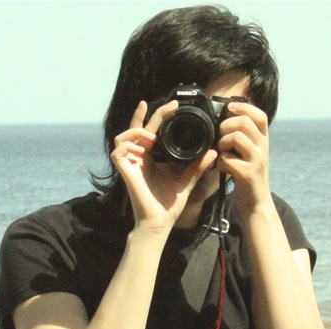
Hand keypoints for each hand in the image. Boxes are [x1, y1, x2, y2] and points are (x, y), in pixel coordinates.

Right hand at [111, 101, 217, 232]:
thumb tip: (212, 152)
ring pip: (122, 136)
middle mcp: (139, 158)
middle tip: (169, 107)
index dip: (156, 115)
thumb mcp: (186, 181)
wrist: (160, 222)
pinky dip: (128, 146)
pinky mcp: (125, 172)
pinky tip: (142, 149)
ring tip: (153, 138)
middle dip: (150, 114)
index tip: (172, 105)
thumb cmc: (168, 206)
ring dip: (137, 131)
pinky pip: (118, 151)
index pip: (149, 131)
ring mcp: (131, 164)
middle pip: (137, 128)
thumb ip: (197, 166)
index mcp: (151, 158)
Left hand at [216, 101, 270, 212]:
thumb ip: (244, 138)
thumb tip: (225, 119)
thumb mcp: (250, 154)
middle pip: (244, 122)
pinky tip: (222, 168)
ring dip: (222, 143)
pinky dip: (220, 162)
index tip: (229, 108)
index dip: (244, 107)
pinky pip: (227, 159)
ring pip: (236, 137)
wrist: (256, 204)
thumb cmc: (248, 177)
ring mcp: (257, 161)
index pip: (259, 115)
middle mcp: (263, 148)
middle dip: (226, 126)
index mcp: (263, 141)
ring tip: (222, 153)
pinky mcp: (247, 174)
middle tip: (220, 137)